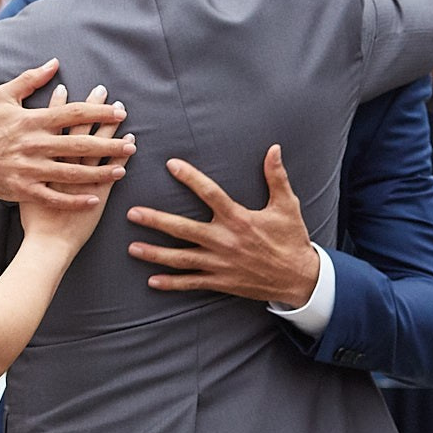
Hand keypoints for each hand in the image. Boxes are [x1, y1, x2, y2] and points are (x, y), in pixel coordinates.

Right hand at [0, 59, 133, 209]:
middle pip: (78, 144)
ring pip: (71, 172)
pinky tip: (94, 197)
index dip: (98, 111)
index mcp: (32, 121)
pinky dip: (75, 200)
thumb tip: (54, 63)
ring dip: (99, 172)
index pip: (72, 113)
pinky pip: (54, 197)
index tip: (120, 112)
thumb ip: (29, 79)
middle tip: (131, 145)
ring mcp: (30, 169)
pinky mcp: (25, 190)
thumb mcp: (3, 97)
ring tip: (121, 170)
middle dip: (108, 145)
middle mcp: (34, 145)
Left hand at [126, 145, 317, 305]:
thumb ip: (276, 177)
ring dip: (155, 254)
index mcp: (239, 219)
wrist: (300, 279)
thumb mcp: (287, 206)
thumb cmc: (291, 239)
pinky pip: (192, 282)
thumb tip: (273, 149)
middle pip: (184, 229)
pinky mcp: (221, 281)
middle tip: (132, 213)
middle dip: (156, 221)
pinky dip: (172, 283)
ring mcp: (220, 263)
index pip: (210, 194)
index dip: (190, 178)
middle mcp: (225, 241)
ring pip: (181, 259)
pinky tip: (152, 280)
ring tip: (132, 248)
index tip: (171, 164)